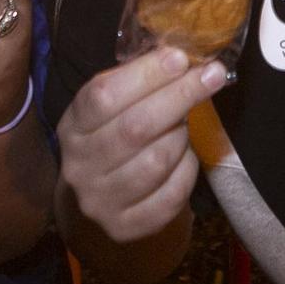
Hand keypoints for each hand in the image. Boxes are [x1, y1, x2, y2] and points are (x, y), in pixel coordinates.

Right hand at [56, 47, 227, 244]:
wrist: (98, 196)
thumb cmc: (112, 135)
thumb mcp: (112, 105)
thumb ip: (136, 80)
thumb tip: (180, 56)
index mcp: (72, 126)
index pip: (103, 96)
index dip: (146, 75)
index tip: (181, 58)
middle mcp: (79, 166)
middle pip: (136, 127)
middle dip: (180, 96)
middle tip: (212, 75)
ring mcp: (100, 201)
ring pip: (157, 160)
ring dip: (182, 136)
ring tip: (183, 125)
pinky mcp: (126, 227)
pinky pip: (172, 194)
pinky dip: (187, 170)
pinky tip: (184, 157)